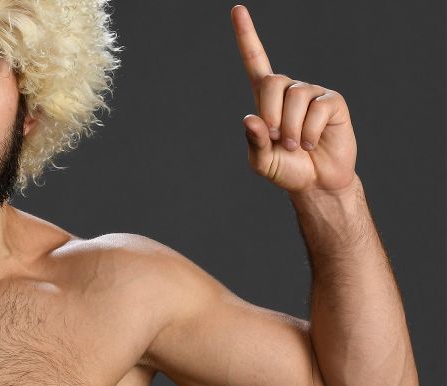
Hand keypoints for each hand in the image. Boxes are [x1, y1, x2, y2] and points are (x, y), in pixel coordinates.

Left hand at [231, 5, 356, 194]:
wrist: (316, 183)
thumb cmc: (286, 169)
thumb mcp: (262, 161)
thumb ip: (254, 142)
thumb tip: (251, 119)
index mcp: (266, 98)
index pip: (255, 61)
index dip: (246, 36)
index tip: (237, 10)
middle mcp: (289, 90)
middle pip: (273, 81)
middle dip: (271, 113)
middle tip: (279, 139)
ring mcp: (313, 94)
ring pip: (295, 97)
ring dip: (292, 129)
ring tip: (297, 146)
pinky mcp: (333, 103)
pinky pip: (317, 109)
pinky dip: (310, 133)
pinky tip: (312, 144)